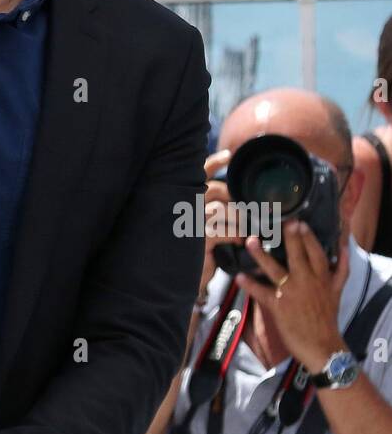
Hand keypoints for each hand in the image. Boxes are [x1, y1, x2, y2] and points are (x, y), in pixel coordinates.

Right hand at [200, 149, 241, 296]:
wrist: (186, 277)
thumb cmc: (202, 249)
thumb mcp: (208, 226)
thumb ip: (218, 209)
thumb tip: (242, 200)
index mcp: (189, 199)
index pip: (198, 175)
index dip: (212, 163)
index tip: (228, 155)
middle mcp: (186, 207)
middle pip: (213, 189)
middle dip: (233, 197)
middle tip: (247, 210)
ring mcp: (190, 223)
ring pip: (219, 209)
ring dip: (238, 219)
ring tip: (246, 229)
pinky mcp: (196, 241)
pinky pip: (220, 231)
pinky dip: (234, 234)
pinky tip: (239, 241)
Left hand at [235, 220, 347, 371]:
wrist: (323, 347)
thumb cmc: (328, 318)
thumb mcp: (338, 291)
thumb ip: (340, 269)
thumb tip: (344, 247)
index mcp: (322, 278)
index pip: (317, 253)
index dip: (308, 237)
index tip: (300, 222)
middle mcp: (307, 282)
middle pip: (298, 255)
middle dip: (290, 238)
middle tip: (281, 222)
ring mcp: (291, 293)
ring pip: (275, 270)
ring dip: (262, 255)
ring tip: (251, 241)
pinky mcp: (278, 306)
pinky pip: (261, 292)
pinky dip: (249, 284)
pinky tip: (238, 276)